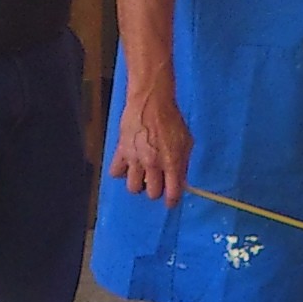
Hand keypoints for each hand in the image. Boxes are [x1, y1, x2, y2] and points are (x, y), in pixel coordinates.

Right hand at [109, 86, 192, 204]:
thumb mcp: (186, 141)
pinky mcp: (121, 151)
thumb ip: (183, 163)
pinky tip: (129, 165)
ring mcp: (135, 159)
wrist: (151, 101)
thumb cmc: (171, 119)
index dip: (172, 200)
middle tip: (157, 181)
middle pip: (152, 194)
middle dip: (156, 190)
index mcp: (172, 162)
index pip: (172, 194)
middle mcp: (153, 164)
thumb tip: (180, 180)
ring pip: (133, 188)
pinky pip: (116, 172)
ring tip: (142, 174)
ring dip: (139, 184)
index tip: (171, 200)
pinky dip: (122, 172)